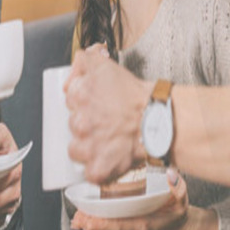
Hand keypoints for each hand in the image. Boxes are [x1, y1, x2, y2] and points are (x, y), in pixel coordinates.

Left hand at [64, 45, 151, 183]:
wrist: (159, 122)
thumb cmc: (140, 98)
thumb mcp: (109, 66)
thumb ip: (88, 58)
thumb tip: (81, 57)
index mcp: (80, 95)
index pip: (71, 97)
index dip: (84, 99)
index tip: (96, 102)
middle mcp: (79, 122)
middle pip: (73, 123)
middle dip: (87, 122)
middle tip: (108, 121)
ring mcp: (87, 147)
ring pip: (77, 149)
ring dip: (89, 146)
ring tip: (109, 140)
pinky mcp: (97, 168)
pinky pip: (90, 172)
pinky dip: (99, 168)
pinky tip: (110, 158)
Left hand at [71, 168, 188, 229]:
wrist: (178, 227)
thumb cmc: (177, 213)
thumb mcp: (182, 200)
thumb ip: (178, 187)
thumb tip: (171, 174)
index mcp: (144, 224)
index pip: (121, 225)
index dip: (104, 224)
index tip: (90, 222)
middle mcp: (134, 229)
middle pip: (109, 227)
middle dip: (92, 223)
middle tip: (77, 218)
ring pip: (107, 227)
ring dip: (91, 222)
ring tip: (76, 218)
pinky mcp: (126, 226)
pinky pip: (109, 225)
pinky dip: (96, 222)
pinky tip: (82, 218)